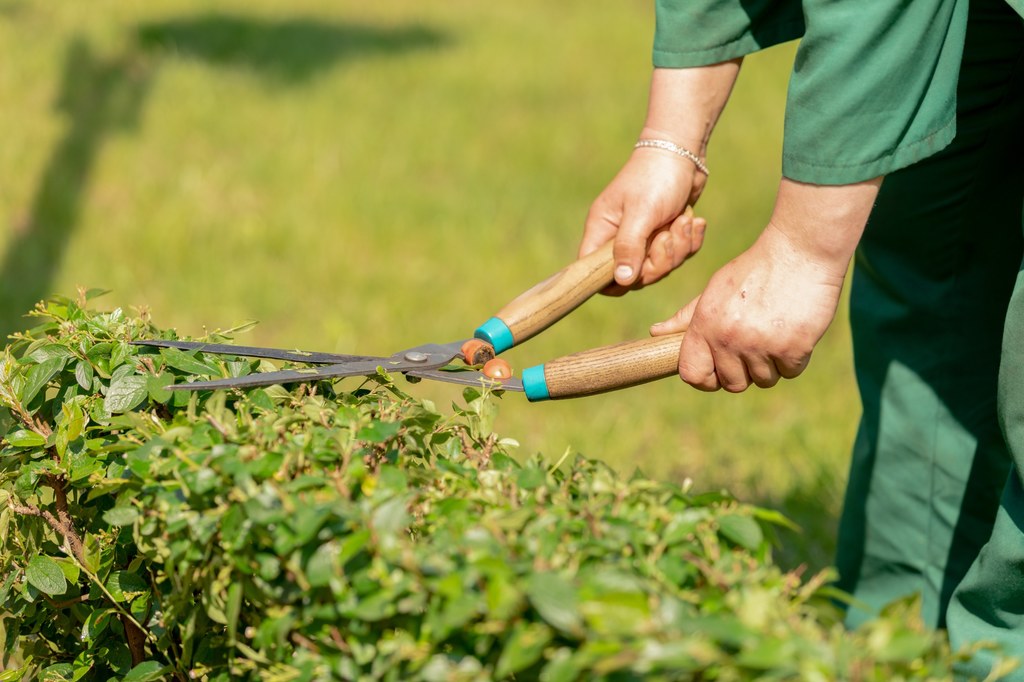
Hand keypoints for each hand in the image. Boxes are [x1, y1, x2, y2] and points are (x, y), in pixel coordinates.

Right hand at [579, 142, 707, 295]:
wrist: (683, 152)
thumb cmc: (655, 177)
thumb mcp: (641, 212)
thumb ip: (629, 247)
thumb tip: (622, 281)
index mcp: (602, 231)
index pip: (593, 271)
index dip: (612, 279)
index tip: (636, 270)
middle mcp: (619, 238)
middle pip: (634, 276)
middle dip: (658, 262)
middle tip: (668, 237)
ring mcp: (643, 238)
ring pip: (659, 267)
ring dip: (678, 248)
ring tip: (684, 221)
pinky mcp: (665, 235)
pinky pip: (678, 256)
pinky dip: (689, 241)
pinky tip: (694, 220)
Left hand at [650, 177, 879, 391]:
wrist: (800, 251)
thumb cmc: (755, 270)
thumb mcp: (715, 289)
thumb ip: (688, 316)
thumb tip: (656, 332)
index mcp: (706, 324)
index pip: (692, 373)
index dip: (704, 379)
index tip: (717, 373)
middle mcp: (729, 338)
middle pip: (732, 384)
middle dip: (744, 372)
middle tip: (755, 346)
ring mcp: (760, 345)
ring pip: (764, 380)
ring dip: (771, 364)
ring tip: (776, 332)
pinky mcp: (793, 348)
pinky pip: (790, 372)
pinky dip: (795, 358)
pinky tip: (794, 330)